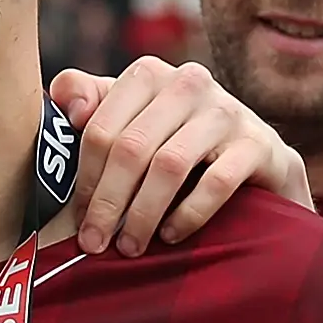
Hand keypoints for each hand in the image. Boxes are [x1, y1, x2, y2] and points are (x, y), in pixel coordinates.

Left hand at [52, 59, 309, 255]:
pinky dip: (188, 214)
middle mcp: (188, 82)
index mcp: (149, 74)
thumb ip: (90, 102)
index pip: (102, 129)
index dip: (86, 180)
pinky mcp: (258, 144)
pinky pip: (216, 182)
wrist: (258, 163)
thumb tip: (64, 105)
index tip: (79, 222)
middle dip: (108, 203)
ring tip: (131, 247)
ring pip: (169, 164)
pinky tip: (171, 235)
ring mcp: (226, 111)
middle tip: (96, 244)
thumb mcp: (132, 118)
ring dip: (143, 214)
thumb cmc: (178, 142)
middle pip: (131, 147)